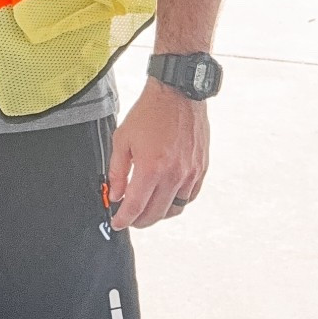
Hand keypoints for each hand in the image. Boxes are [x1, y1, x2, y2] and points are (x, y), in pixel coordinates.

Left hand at [106, 80, 209, 228]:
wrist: (178, 95)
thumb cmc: (149, 113)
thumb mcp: (122, 140)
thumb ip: (117, 171)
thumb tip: (116, 195)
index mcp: (150, 168)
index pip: (135, 207)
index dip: (124, 220)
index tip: (117, 224)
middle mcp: (173, 175)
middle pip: (155, 213)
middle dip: (139, 221)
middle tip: (129, 219)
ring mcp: (190, 173)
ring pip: (174, 209)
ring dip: (159, 214)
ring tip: (147, 209)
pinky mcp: (201, 169)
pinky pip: (189, 197)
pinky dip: (176, 203)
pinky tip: (166, 198)